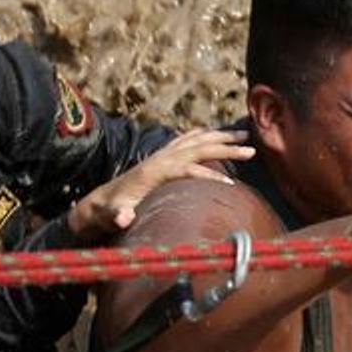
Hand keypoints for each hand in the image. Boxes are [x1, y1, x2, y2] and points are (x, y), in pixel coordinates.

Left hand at [68, 128, 254, 236]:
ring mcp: (160, 155)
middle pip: (198, 147)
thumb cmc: (108, 212)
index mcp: (154, 171)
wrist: (99, 203)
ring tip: (244, 137)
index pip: (188, 167)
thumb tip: (123, 217)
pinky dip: (203, 135)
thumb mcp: (111, 216)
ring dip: (220, 138)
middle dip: (226, 148)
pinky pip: (186, 140)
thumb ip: (116, 216)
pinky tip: (215, 134)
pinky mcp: (161, 156)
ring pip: (196, 139)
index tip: (231, 185)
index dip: (209, 175)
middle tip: (252, 150)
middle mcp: (160, 158)